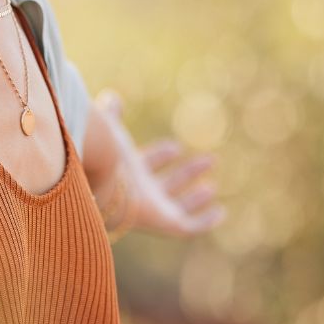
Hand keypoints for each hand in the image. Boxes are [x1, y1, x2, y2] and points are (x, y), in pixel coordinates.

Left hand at [92, 90, 225, 238]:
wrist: (103, 180)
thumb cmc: (105, 154)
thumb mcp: (111, 129)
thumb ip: (111, 115)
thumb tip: (111, 96)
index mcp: (126, 171)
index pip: (147, 164)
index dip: (161, 155)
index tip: (175, 147)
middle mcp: (140, 192)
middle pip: (166, 185)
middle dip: (186, 173)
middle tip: (209, 160)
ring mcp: (153, 209)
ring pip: (177, 206)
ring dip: (195, 197)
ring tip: (211, 187)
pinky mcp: (166, 223)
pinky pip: (189, 227)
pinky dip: (205, 222)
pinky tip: (220, 213)